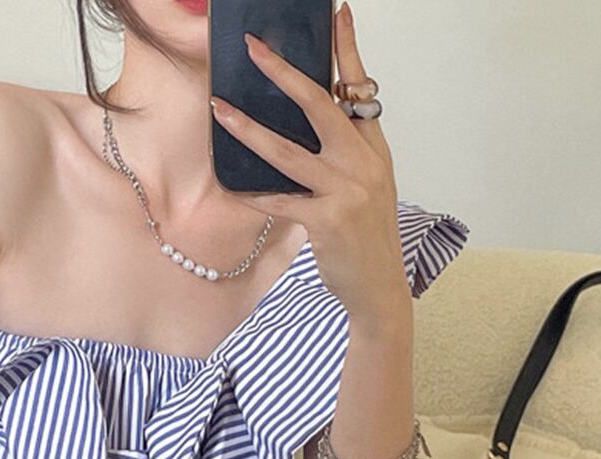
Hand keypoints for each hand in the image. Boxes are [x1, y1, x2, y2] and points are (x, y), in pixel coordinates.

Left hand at [209, 1, 409, 323]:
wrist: (380, 288)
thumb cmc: (368, 237)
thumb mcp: (369, 188)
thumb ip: (346, 155)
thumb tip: (308, 128)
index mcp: (374, 150)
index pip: (359, 91)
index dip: (348, 50)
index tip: (337, 14)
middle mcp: (363, 163)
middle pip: (321, 106)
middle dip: (285, 73)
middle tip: (254, 48)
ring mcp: (345, 191)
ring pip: (288, 151)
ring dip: (248, 130)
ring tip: (219, 110)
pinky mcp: (326, 221)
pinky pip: (280, 200)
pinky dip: (254, 195)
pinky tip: (234, 189)